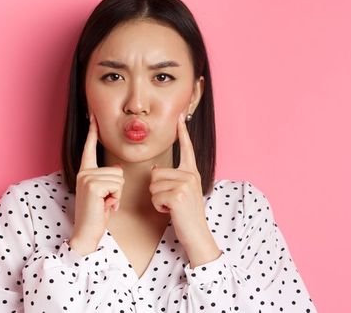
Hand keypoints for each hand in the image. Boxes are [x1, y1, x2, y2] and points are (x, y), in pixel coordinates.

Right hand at [70, 113, 123, 253]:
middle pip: (117, 170)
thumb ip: (108, 179)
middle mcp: (84, 172)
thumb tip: (117, 168)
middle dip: (118, 189)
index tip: (92, 115)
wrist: (86, 233)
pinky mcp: (92, 185)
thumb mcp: (104, 194)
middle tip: (105, 201)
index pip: (89, 148)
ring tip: (105, 204)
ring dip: (117, 195)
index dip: (92, 132)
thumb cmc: (97, 215)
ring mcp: (87, 178)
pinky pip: (117, 186)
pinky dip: (115, 198)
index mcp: (85, 172)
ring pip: (119, 178)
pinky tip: (105, 206)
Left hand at [149, 112, 220, 266]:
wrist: (197, 235)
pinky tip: (170, 212)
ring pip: (153, 184)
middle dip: (156, 190)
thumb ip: (173, 179)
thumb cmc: (186, 216)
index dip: (183, 132)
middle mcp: (190, 175)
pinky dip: (158, 207)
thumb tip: (155, 171)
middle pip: (156, 173)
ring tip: (171, 207)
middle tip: (171, 202)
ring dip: (157, 199)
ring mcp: (185, 184)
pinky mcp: (178, 195)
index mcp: (192, 172)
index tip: (181, 115)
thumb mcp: (182, 193)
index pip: (186, 148)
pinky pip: (155, 195)